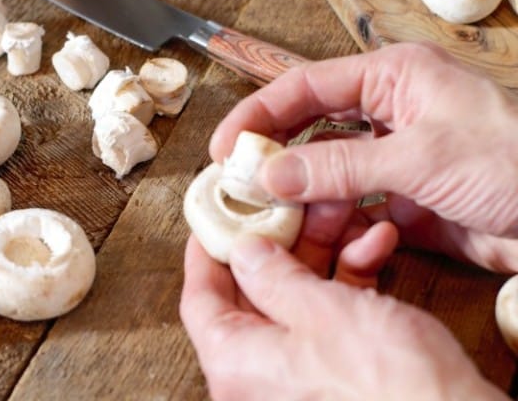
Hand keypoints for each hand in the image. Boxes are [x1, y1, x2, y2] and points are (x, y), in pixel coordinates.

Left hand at [180, 235, 507, 399]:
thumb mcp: (320, 312)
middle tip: (294, 204)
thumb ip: (273, 276)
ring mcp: (302, 372)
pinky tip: (375, 246)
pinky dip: (350, 280)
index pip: (200, 299)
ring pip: (299, 296)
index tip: (219, 219)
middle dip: (283, 240)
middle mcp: (261, 373)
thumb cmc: (387, 388)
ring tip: (343, 211)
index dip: (208, 252)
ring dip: (324, 251)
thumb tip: (245, 251)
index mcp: (236, 363)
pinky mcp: (340, 371)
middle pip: (254, 290)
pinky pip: (331, 316)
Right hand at [210, 42, 517, 272]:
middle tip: (239, 185)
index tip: (226, 146)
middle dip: (276, 157)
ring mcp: (394, 157)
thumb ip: (339, 166)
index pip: (307, 87)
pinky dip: (334, 221)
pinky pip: (351, 205)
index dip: (259, 114)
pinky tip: (325, 235)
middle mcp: (389, 112)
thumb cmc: (514, 161)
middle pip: (311, 129)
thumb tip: (271, 173)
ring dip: (304, 196)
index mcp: (393, 78)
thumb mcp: (419, 157)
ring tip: (280, 218)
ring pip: (327, 172)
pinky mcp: (402, 197)